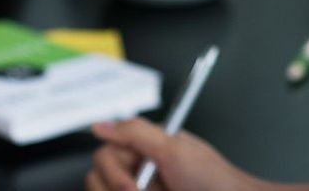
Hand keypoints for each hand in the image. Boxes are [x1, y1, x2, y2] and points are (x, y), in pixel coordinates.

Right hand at [88, 119, 261, 190]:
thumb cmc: (211, 178)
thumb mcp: (173, 149)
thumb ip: (136, 133)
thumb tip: (100, 124)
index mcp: (144, 149)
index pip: (105, 154)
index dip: (113, 170)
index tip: (131, 184)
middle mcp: (137, 172)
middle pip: (97, 179)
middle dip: (116, 186)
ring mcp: (138, 189)